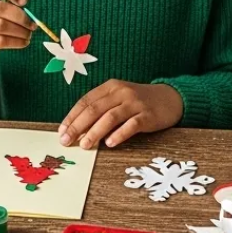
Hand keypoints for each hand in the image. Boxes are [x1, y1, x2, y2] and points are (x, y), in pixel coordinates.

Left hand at [58, 80, 183, 148]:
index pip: (86, 101)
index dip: (72, 117)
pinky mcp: (148, 115)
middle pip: (95, 109)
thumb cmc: (139, 102)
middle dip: (78, 126)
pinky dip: (119, 134)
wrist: (170, 98)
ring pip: (110, 117)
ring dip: (95, 132)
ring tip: (85, 145)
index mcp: (111, 87)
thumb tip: (78, 130)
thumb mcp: (119, 99)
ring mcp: (135, 103)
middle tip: (67, 141)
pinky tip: (110, 143)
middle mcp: (121, 92)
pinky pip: (131, 125)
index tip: (61, 131)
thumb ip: (101, 110)